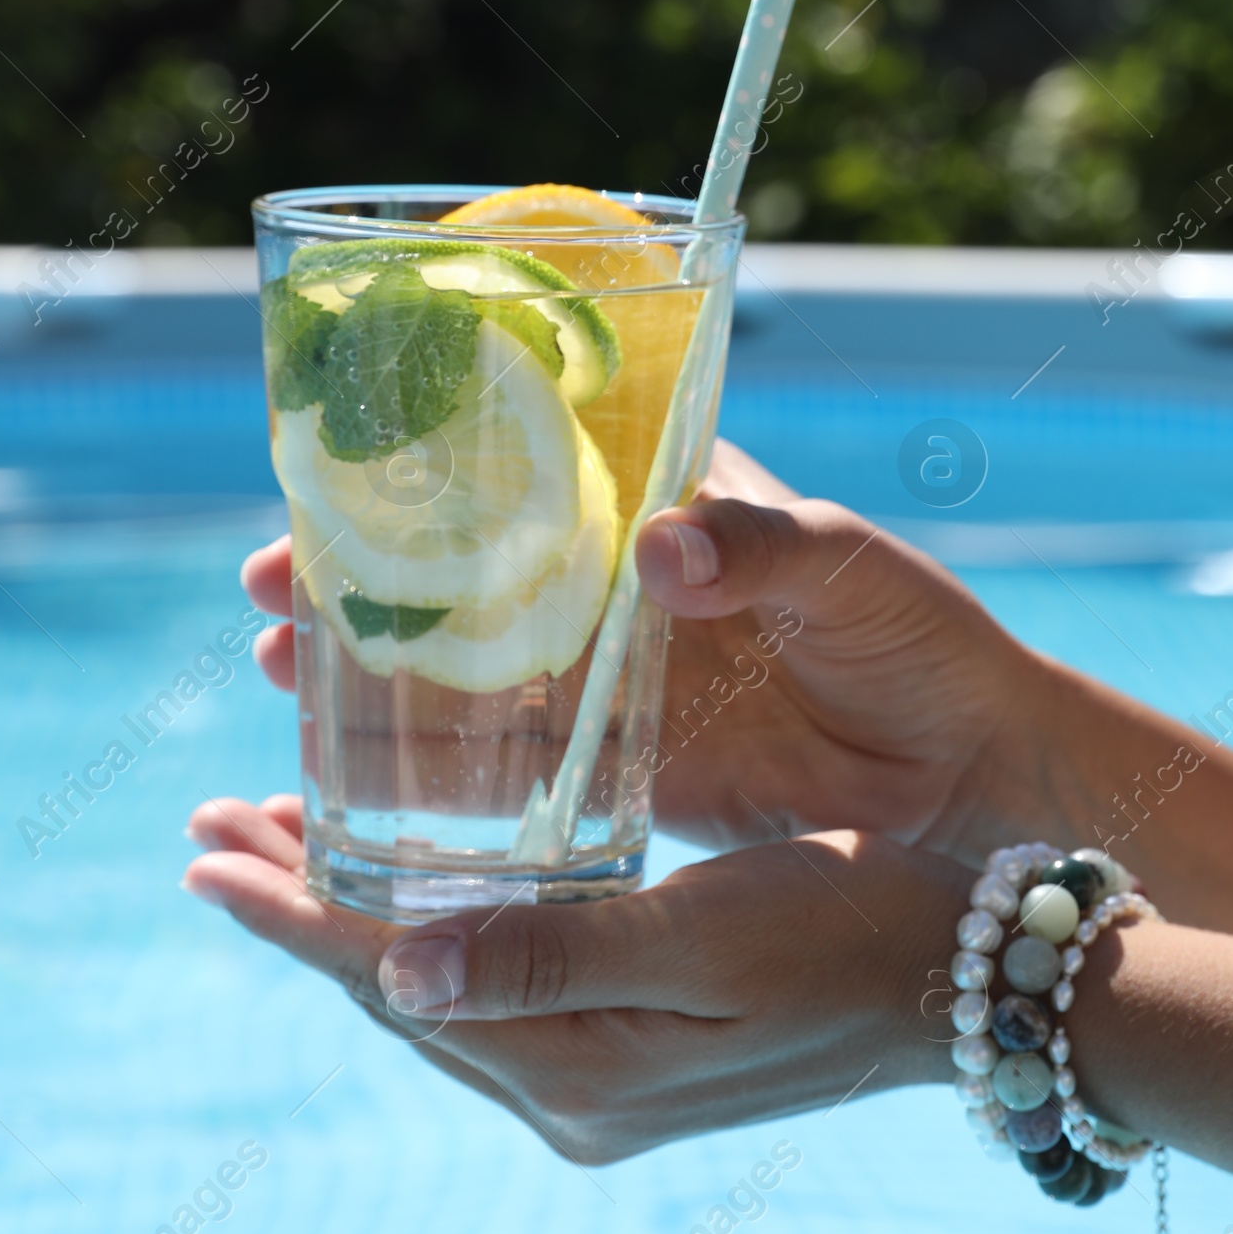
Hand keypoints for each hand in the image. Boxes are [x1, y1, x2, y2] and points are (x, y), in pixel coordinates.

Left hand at [183, 797, 967, 1159]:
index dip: (293, 912)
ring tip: (283, 845)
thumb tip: (395, 978)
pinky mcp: (635, 1048)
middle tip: (216, 828)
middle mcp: (574, 1090)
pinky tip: (419, 886)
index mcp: (580, 1068)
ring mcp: (603, 1078)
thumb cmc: (848, 926)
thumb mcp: (707, 934)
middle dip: (302, 905)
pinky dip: (433, 929)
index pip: (395, 981)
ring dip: (357, 915)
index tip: (206, 848)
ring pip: (439, 986)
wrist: (966, 981)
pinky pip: (495, 988)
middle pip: (397, 987)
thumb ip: (554, 956)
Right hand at [240, 439, 1053, 866]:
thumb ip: (762, 550)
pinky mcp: (626, 766)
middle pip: (470, 561)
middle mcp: (624, 581)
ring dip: (377, 663)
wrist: (970, 772)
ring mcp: (618, 675)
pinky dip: (440, 761)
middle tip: (261, 587)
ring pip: (472, 660)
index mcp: (669, 503)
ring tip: (273, 671)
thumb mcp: (848, 568)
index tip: (333, 479)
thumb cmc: (922, 640)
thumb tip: (661, 550)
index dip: (427, 463)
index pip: (528, 459)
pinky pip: (515, 760)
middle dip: (366, 569)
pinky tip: (357, 773)